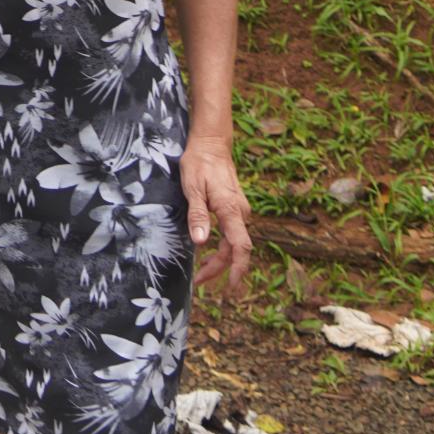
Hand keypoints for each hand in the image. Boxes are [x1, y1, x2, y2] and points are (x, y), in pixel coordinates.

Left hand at [181, 139, 251, 293]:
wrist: (211, 144)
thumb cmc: (199, 164)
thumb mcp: (192, 189)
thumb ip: (198, 216)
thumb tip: (201, 243)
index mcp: (230, 210)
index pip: (240, 247)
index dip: (237, 270)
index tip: (231, 288)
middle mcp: (240, 212)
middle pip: (235, 249)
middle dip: (220, 269)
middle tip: (199, 282)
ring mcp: (239, 210)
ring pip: (233, 242)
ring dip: (220, 260)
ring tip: (202, 272)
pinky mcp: (234, 207)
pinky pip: (232, 233)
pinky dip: (222, 247)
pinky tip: (208, 252)